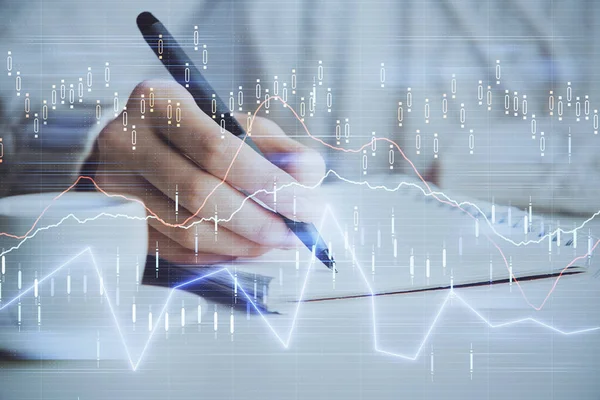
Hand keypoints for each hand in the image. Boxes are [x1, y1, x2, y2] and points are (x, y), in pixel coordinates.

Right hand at [92, 80, 325, 263]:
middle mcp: (124, 142)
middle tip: (297, 234)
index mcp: (158, 102)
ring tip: (277, 241)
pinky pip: (176, 251)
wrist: (139, 145)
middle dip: (260, 221)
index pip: (217, 149)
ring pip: (187, 230)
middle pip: (200, 194)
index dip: (268, 183)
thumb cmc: (200, 132)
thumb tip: (306, 174)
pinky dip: (220, 255)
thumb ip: (278, 146)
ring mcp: (115, 186)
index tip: (308, 205)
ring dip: (243, 244)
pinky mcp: (119, 222)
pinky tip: (246, 248)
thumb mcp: (239, 124)